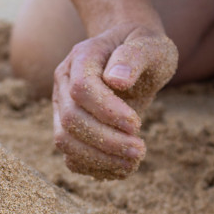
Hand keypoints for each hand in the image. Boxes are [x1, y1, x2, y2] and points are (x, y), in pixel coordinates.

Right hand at [52, 25, 177, 179]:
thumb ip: (135, 57)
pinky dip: (95, 167)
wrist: (131, 54)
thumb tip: (117, 80)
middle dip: (105, 140)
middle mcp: (64, 82)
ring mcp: (62, 106)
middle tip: (140, 150)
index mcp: (82, 58)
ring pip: (65, 141)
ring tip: (133, 163)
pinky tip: (122, 168)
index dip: (107, 111)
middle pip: (70, 119)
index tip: (138, 124)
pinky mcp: (69, 128)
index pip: (82, 88)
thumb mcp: (151, 45)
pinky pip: (72, 156)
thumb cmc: (143, 48)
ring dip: (98, 158)